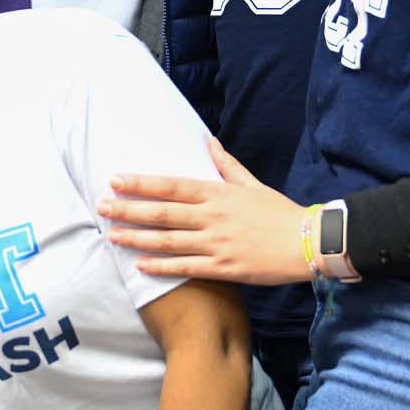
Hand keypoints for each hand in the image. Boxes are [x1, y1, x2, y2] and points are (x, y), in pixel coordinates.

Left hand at [98, 138, 311, 285]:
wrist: (308, 243)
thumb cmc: (279, 212)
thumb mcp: (252, 184)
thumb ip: (226, 165)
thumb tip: (207, 142)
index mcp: (217, 193)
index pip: (171, 185)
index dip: (141, 183)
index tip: (116, 180)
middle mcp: (212, 217)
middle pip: (162, 212)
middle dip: (128, 209)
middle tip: (101, 207)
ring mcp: (216, 243)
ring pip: (168, 241)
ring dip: (137, 238)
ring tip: (111, 235)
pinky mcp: (223, 268)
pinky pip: (186, 268)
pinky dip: (162, 267)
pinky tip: (140, 266)